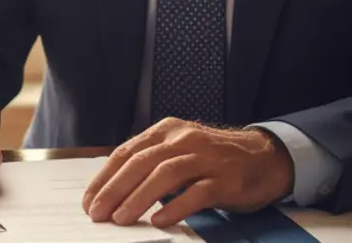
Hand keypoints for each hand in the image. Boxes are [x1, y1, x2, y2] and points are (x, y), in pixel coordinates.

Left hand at [81, 119, 293, 226]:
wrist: (263, 157)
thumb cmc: (213, 159)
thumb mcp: (179, 151)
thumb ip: (151, 164)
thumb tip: (114, 191)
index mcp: (166, 131)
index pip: (127, 152)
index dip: (105, 178)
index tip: (89, 200)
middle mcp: (183, 139)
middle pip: (142, 162)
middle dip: (115, 189)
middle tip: (97, 213)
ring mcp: (206, 158)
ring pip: (165, 175)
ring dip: (139, 198)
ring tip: (121, 219)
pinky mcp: (226, 178)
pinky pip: (197, 192)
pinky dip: (176, 206)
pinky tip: (160, 220)